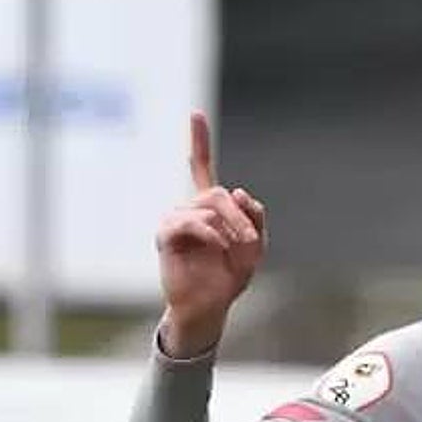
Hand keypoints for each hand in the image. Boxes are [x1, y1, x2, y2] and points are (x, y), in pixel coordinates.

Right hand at [155, 110, 266, 356]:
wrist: (210, 306)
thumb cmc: (229, 277)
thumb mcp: (255, 246)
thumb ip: (254, 217)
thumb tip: (238, 191)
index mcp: (210, 207)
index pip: (202, 168)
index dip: (199, 141)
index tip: (194, 115)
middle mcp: (190, 208)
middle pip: (219, 193)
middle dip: (241, 218)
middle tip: (251, 244)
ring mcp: (177, 220)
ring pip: (208, 206)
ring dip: (230, 228)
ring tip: (235, 250)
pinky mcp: (166, 236)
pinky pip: (190, 222)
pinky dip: (210, 233)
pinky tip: (219, 246)